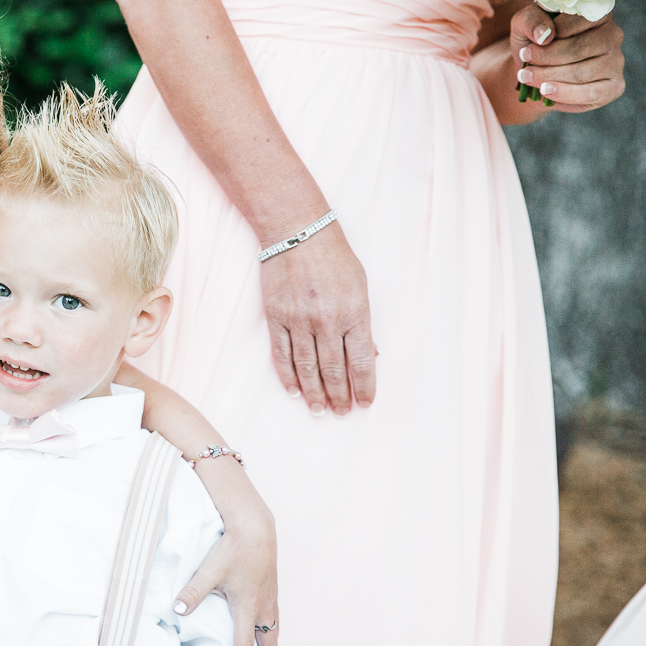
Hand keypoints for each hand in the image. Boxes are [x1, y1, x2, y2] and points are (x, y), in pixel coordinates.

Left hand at [173, 513, 278, 645]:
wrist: (256, 528)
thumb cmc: (233, 549)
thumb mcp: (209, 571)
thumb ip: (193, 592)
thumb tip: (176, 610)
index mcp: (247, 608)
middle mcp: (262, 606)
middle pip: (268, 644)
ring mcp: (270, 597)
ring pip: (274, 630)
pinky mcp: (272, 587)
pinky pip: (276, 616)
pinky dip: (275, 630)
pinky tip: (271, 629)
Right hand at [261, 222, 374, 415]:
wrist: (297, 232)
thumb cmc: (334, 258)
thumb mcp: (360, 287)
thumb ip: (363, 323)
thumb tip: (369, 355)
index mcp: (354, 312)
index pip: (362, 361)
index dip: (364, 387)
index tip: (365, 403)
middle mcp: (327, 320)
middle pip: (334, 370)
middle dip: (339, 396)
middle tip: (341, 413)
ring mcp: (299, 320)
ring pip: (307, 367)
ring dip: (314, 392)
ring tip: (318, 409)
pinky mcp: (276, 317)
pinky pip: (282, 354)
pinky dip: (288, 376)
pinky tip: (295, 390)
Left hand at [510, 6, 624, 110]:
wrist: (534, 71)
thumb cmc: (533, 42)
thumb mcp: (524, 24)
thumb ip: (531, 20)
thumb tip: (544, 34)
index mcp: (596, 13)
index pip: (577, 22)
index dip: (549, 36)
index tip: (526, 49)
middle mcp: (612, 35)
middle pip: (579, 49)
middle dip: (546, 60)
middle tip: (523, 69)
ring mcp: (615, 61)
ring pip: (582, 73)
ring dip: (549, 78)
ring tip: (526, 79)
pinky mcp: (613, 86)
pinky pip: (591, 94)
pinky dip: (564, 95)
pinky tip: (545, 92)